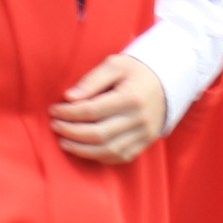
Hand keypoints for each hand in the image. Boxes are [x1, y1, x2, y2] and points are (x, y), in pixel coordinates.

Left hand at [49, 55, 168, 164]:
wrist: (168, 82)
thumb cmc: (136, 71)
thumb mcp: (116, 65)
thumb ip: (92, 80)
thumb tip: (69, 97)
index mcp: (131, 97)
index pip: (92, 110)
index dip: (69, 113)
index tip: (54, 110)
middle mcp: (139, 119)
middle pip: (98, 134)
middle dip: (71, 132)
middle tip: (55, 126)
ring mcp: (144, 134)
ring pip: (108, 150)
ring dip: (81, 149)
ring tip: (64, 141)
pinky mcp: (145, 143)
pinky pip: (120, 157)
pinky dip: (99, 156)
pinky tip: (84, 149)